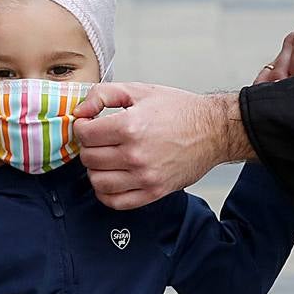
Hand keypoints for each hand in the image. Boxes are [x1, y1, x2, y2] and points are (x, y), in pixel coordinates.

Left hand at [73, 83, 254, 208]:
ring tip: (106, 158)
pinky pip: (115, 201)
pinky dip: (106, 192)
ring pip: (97, 181)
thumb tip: (80, 111)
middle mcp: (135, 154)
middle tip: (99, 140)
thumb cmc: (181, 111)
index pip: (85, 134)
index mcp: (130, 127)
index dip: (83, 126)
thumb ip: (103, 95)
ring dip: (96, 169)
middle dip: (89, 146)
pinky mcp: (153, 192)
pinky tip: (112, 178)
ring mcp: (144, 177)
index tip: (89, 125)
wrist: (213, 131)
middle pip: (88, 158)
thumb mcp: (140, 91)